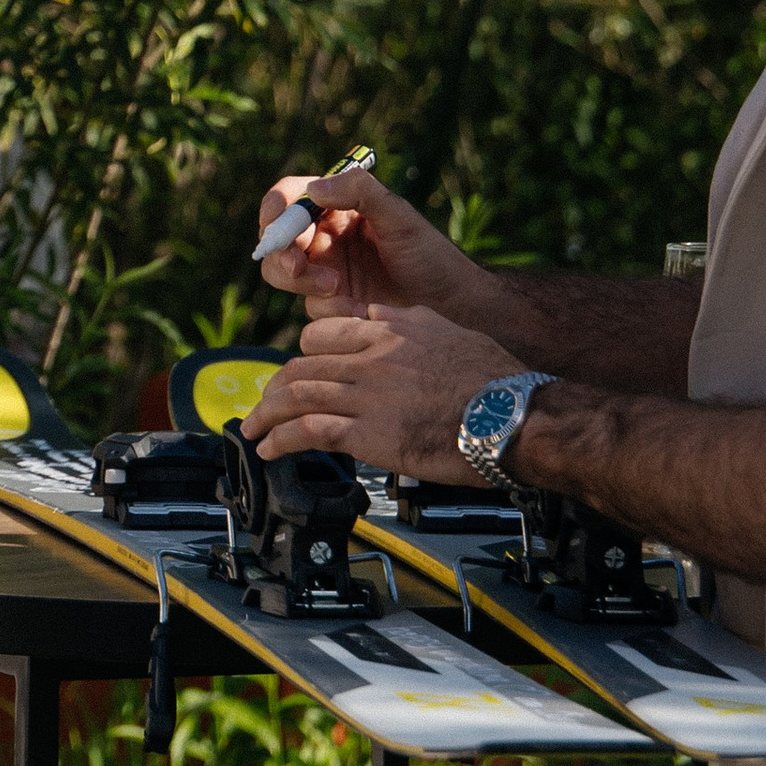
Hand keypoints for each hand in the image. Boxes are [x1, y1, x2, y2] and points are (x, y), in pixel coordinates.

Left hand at [244, 303, 522, 480]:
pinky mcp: (367, 434)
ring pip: (297, 396)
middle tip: (265, 404)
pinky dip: (281, 439)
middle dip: (276, 388)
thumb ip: (405, 322)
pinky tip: (269, 449)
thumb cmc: (492, 379)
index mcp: (388, 331)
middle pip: (303, 366)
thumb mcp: (445, 329)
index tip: (298, 370)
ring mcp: (366, 395)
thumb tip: (378, 317)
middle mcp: (370, 358)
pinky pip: (308, 432)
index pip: (324, 334)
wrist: (510, 416)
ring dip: (267, 414)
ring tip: (254, 428)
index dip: (304, 354)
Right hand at [252, 163, 480, 321]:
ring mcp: (326, 273)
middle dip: (282, 254)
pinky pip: (312, 308)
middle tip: (298, 268)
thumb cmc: (430, 255)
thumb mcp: (400, 217)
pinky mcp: (333, 306)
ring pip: (286, 276)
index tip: (276, 220)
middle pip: (278, 241)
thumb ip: (360, 193)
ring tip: (337, 288)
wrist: (451, 306)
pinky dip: (331, 310)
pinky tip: (361, 312)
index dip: (276, 207)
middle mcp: (325, 239)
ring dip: (302, 283)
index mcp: (337, 208)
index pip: (292, 198)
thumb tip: (314, 189)